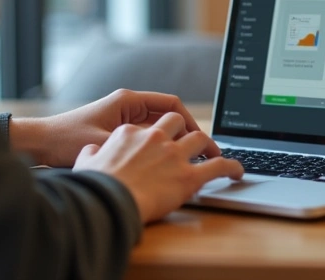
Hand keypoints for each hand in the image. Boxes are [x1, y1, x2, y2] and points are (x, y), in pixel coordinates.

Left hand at [10, 89, 217, 166]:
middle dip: (186, 133)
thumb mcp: (104, 142)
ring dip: (172, 143)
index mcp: (127, 101)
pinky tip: (162, 166)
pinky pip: (145, 138)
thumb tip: (165, 153)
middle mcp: (126, 107)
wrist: (37, 143)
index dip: (190, 122)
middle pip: (168, 116)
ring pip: (158, 128)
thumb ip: (135, 145)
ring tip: (186, 161)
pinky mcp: (116, 132)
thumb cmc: (65, 140)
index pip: (171, 104)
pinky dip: (157, 149)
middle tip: (201, 153)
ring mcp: (121, 119)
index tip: (201, 140)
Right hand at [73, 113, 243, 222]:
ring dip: (208, 145)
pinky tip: (237, 172)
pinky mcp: (189, 175)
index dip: (157, 136)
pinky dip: (232, 167)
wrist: (108, 201)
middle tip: (189, 142)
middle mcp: (155, 139)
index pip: (149, 128)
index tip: (160, 144)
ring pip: (200, 138)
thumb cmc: (95, 186)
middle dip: (184, 130)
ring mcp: (174, 155)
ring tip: (215, 154)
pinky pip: (219, 166)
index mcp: (130, 133)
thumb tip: (91, 152)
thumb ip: (92, 154)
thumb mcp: (86, 163)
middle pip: (178, 122)